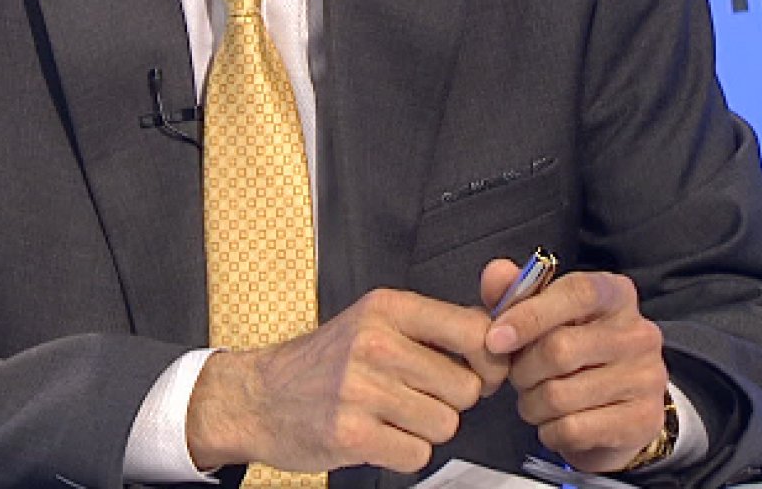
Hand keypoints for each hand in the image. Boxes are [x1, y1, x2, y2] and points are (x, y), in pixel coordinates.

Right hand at [186, 289, 508, 474]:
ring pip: (446, 425)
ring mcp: (360, 388)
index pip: (475, 330)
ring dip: (425, 429)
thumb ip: (435, 325)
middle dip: (448, 401)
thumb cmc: (323, 362)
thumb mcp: (374, 322)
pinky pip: (417, 454)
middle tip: (412, 395)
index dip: (487, 360)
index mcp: (386, 308)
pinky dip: (402, 452)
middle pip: (466, 388)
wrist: (259, 397)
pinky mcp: (350, 432)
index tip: (475, 369)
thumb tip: (502, 329)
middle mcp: (374, 342)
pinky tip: (375, 434)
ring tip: (389, 414)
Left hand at [482, 259, 668, 471]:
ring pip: (560, 395)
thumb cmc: (571, 348)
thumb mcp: (543, 314)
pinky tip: (553, 421)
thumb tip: (496, 272)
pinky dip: (548, 430)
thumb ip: (515, 292)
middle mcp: (639, 333)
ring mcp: (648, 378)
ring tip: (534, 398)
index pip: (576, 293)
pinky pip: (573, 430)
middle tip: (516, 376)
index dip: (529, 315)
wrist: (619, 404)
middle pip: (559, 350)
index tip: (495, 339)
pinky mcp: (644, 421)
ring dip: (531, 402)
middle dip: (522, 369)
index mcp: (615, 294)